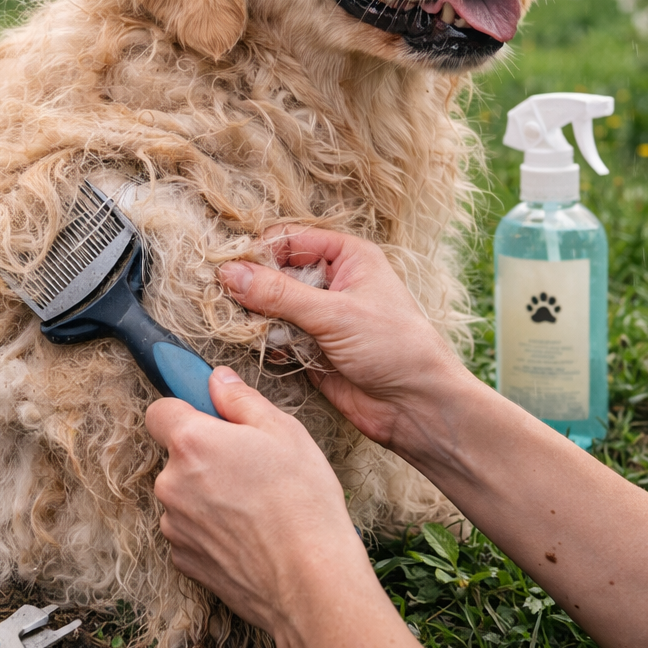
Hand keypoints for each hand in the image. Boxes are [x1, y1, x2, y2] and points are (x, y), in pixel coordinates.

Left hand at [146, 366, 364, 637]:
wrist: (310, 581)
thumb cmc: (302, 503)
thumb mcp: (284, 431)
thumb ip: (241, 399)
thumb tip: (217, 379)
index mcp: (191, 442)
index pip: (160, 412)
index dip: (185, 411)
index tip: (208, 418)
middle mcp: (171, 482)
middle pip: (176, 457)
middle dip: (205, 457)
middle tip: (250, 467)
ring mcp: (174, 525)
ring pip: (183, 495)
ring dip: (207, 495)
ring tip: (255, 507)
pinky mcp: (183, 560)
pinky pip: (190, 531)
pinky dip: (210, 530)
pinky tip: (247, 535)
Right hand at [219, 225, 473, 447]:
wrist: (417, 407)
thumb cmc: (395, 348)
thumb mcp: (335, 313)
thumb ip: (279, 294)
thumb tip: (230, 273)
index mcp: (347, 257)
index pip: (289, 240)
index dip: (259, 252)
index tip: (230, 271)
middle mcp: (332, 281)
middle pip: (275, 271)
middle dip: (254, 287)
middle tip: (232, 302)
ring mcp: (321, 315)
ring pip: (271, 305)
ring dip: (258, 317)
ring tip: (249, 328)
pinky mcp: (311, 347)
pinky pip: (277, 335)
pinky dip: (267, 341)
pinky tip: (269, 349)